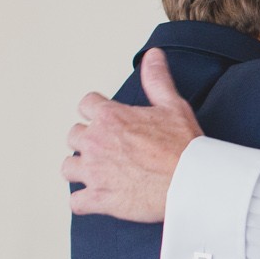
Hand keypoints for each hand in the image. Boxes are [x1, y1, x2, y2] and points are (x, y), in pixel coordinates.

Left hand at [64, 49, 202, 221]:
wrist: (192, 182)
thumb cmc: (184, 146)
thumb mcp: (172, 105)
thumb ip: (156, 79)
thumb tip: (153, 56)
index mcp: (110, 117)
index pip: (86, 105)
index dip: (97, 112)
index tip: (108, 122)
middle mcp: (96, 142)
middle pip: (73, 136)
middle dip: (87, 141)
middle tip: (107, 149)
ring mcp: (94, 171)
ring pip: (68, 168)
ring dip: (80, 170)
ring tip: (98, 173)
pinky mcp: (99, 198)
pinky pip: (76, 202)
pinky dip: (85, 202)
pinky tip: (97, 199)